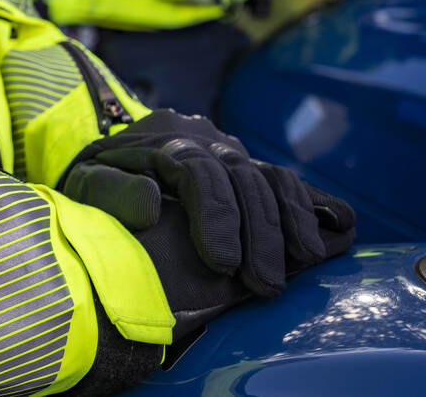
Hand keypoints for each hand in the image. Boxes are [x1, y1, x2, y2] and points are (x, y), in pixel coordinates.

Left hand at [58, 110, 355, 337]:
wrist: (107, 156)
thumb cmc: (94, 183)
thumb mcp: (87, 186)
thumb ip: (113, 193)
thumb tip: (153, 206)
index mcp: (163, 142)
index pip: (200, 172)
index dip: (217, 216)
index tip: (222, 264)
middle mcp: (204, 139)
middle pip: (243, 178)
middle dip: (260, 233)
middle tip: (265, 285)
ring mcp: (230, 150)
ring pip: (272, 176)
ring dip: (291, 221)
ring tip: (304, 263)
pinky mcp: (247, 165)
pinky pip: (285, 179)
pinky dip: (311, 202)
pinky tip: (339, 227)